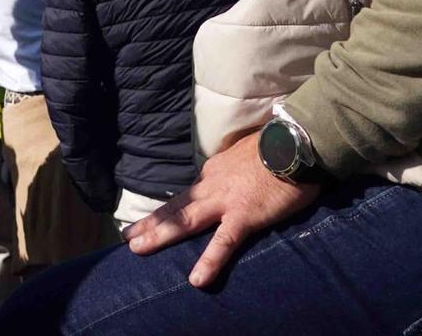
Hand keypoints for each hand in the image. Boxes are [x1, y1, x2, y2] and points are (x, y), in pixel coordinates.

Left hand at [121, 130, 320, 286]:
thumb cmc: (277, 147)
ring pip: (186, 221)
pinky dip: (209, 261)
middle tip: (127, 237)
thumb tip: (234, 176)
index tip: (150, 221)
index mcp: (213, 173)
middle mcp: (211, 186)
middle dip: (150, 223)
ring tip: (138, 250)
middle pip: (176, 208)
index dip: (167, 209)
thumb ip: (235, 169)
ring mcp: (225, 202)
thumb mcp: (246, 155)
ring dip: (161, 235)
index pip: (186, 195)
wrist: (294, 143)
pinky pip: (224, 242)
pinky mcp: (244, 216)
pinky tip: (196, 279)